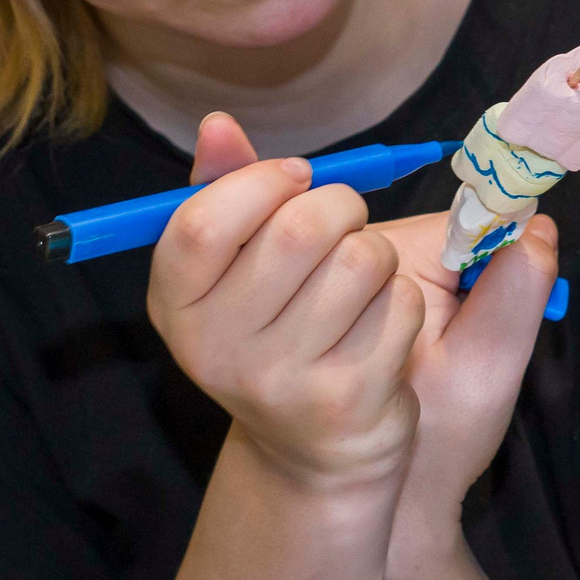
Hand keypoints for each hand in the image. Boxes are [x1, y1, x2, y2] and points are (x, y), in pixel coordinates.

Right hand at [187, 133, 558, 552]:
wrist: (315, 454)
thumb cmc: (278, 328)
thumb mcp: (236, 265)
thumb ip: (225, 189)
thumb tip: (217, 124)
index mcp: (175, 306)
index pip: (202, 220)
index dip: (261, 182)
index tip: (298, 176)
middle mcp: (216, 350)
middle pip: (294, 230)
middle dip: (340, 207)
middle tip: (346, 221)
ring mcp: (280, 381)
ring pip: (359, 261)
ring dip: (377, 254)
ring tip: (363, 280)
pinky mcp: (346, 401)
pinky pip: (399, 307)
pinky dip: (404, 302)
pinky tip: (382, 328)